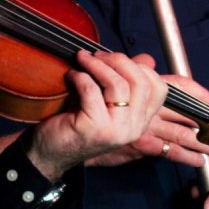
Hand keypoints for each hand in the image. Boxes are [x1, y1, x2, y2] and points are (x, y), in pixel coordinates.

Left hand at [26, 50, 166, 180]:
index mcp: (140, 122)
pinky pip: (92, 91)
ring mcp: (116, 131)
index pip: (158, 88)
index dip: (138, 66)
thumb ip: (125, 81)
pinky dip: (80, 77)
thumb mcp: (106, 101)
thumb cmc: (76, 124)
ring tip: (82, 60)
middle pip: (141, 82)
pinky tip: (71, 76)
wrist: (50, 153)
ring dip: (97, 65)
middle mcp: (134, 128)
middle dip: (117, 60)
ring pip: (119, 85)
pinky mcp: (96, 129)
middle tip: (96, 55)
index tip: (113, 59)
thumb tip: (146, 58)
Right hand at [86, 73, 208, 169]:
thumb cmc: (80, 110)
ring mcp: (141, 125)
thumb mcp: (105, 89)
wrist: (62, 136)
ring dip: (200, 140)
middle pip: (183, 108)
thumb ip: (131, 76)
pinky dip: (184, 156)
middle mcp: (143, 106)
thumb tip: (149, 61)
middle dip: (204, 119)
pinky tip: (197, 162)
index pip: (174, 85)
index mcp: (139, 91)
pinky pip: (167, 151)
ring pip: (180, 131)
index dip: (195, 90)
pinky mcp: (136, 143)